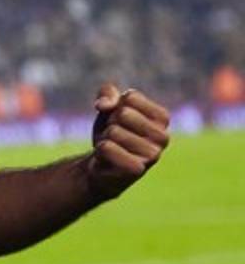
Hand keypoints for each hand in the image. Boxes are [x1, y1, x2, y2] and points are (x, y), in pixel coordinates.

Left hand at [86, 83, 169, 198]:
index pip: (131, 97)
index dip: (116, 106)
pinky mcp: (137, 170)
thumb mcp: (108, 106)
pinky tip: (107, 158)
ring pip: (113, 131)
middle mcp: (163, 137)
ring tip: (112, 147)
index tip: (119, 120)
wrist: (103, 164)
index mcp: (162, 118)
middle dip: (110, 123)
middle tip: (114, 136)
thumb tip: (104, 105)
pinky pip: (107, 148)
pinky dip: (100, 150)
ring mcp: (153, 155)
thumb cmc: (111, 131)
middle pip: (123, 114)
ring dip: (105, 138)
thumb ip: (107, 92)